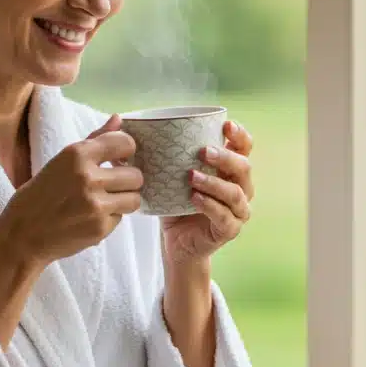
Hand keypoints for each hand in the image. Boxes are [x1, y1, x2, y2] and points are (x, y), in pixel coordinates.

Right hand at [0, 114, 142, 265]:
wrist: (21, 236)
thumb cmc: (38, 196)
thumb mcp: (61, 161)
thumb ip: (94, 140)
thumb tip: (119, 118)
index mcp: (77, 154)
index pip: (125, 143)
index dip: (126, 152)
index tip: (118, 159)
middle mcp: (88, 177)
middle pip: (136, 175)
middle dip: (127, 181)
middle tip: (111, 185)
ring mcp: (95, 205)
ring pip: (134, 199)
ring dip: (123, 200)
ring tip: (104, 202)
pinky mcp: (100, 228)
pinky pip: (121, 218)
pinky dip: (110, 218)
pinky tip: (90, 218)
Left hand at [161, 120, 253, 264]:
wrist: (175, 242)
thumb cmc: (175, 204)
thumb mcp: (167, 176)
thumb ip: (154, 152)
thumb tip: (120, 125)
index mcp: (229, 170)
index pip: (245, 147)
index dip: (239, 135)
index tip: (225, 126)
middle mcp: (240, 188)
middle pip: (244, 167)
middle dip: (225, 157)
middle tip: (202, 151)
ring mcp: (237, 211)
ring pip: (235, 193)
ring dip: (214, 182)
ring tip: (191, 176)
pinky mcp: (228, 230)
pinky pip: (224, 217)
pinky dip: (210, 206)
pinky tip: (194, 198)